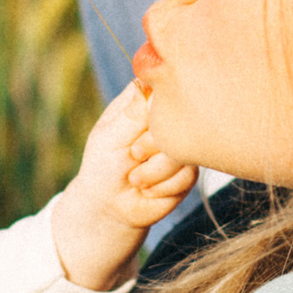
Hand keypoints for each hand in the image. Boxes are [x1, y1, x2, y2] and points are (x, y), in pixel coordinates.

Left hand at [51, 85, 197, 288]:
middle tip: (132, 155)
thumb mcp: (109, 137)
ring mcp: (182, 144)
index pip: (164, 88)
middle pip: (180, 120)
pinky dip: (162, 187)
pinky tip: (148, 188)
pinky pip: (187, 175)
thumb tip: (151, 84)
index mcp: (144, 100)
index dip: (156, 110)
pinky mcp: (190, 170)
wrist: (109, 207)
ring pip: (186, 151)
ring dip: (155, 171)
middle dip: (152, 145)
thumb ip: (133, 114)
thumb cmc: (102, 166)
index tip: (137, 130)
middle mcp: (167, 119)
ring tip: (135, 177)